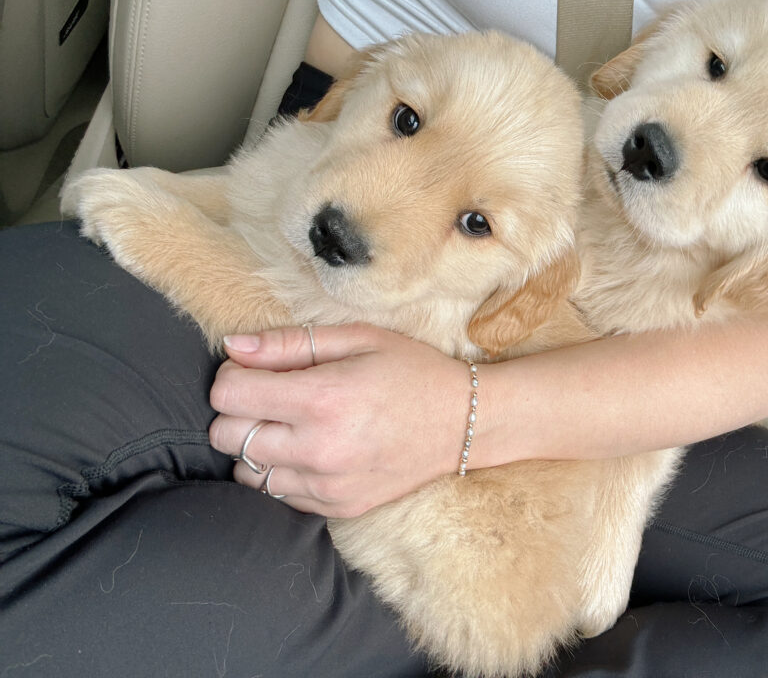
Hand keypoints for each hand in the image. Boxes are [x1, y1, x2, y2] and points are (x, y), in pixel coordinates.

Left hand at [208, 323, 468, 516]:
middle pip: (227, 436)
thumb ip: (290, 343)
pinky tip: (309, 450)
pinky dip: (281, 472)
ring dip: (256, 446)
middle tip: (270, 396)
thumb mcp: (358, 339)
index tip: (255, 370)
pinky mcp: (336, 507)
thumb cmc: (411, 371)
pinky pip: (277, 495)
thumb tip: (233, 348)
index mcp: (322, 398)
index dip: (233, 376)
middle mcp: (319, 448)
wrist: (463, 422)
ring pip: (245, 472)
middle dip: (237, 412)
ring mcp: (327, 484)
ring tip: (290, 426)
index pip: (228, 396)